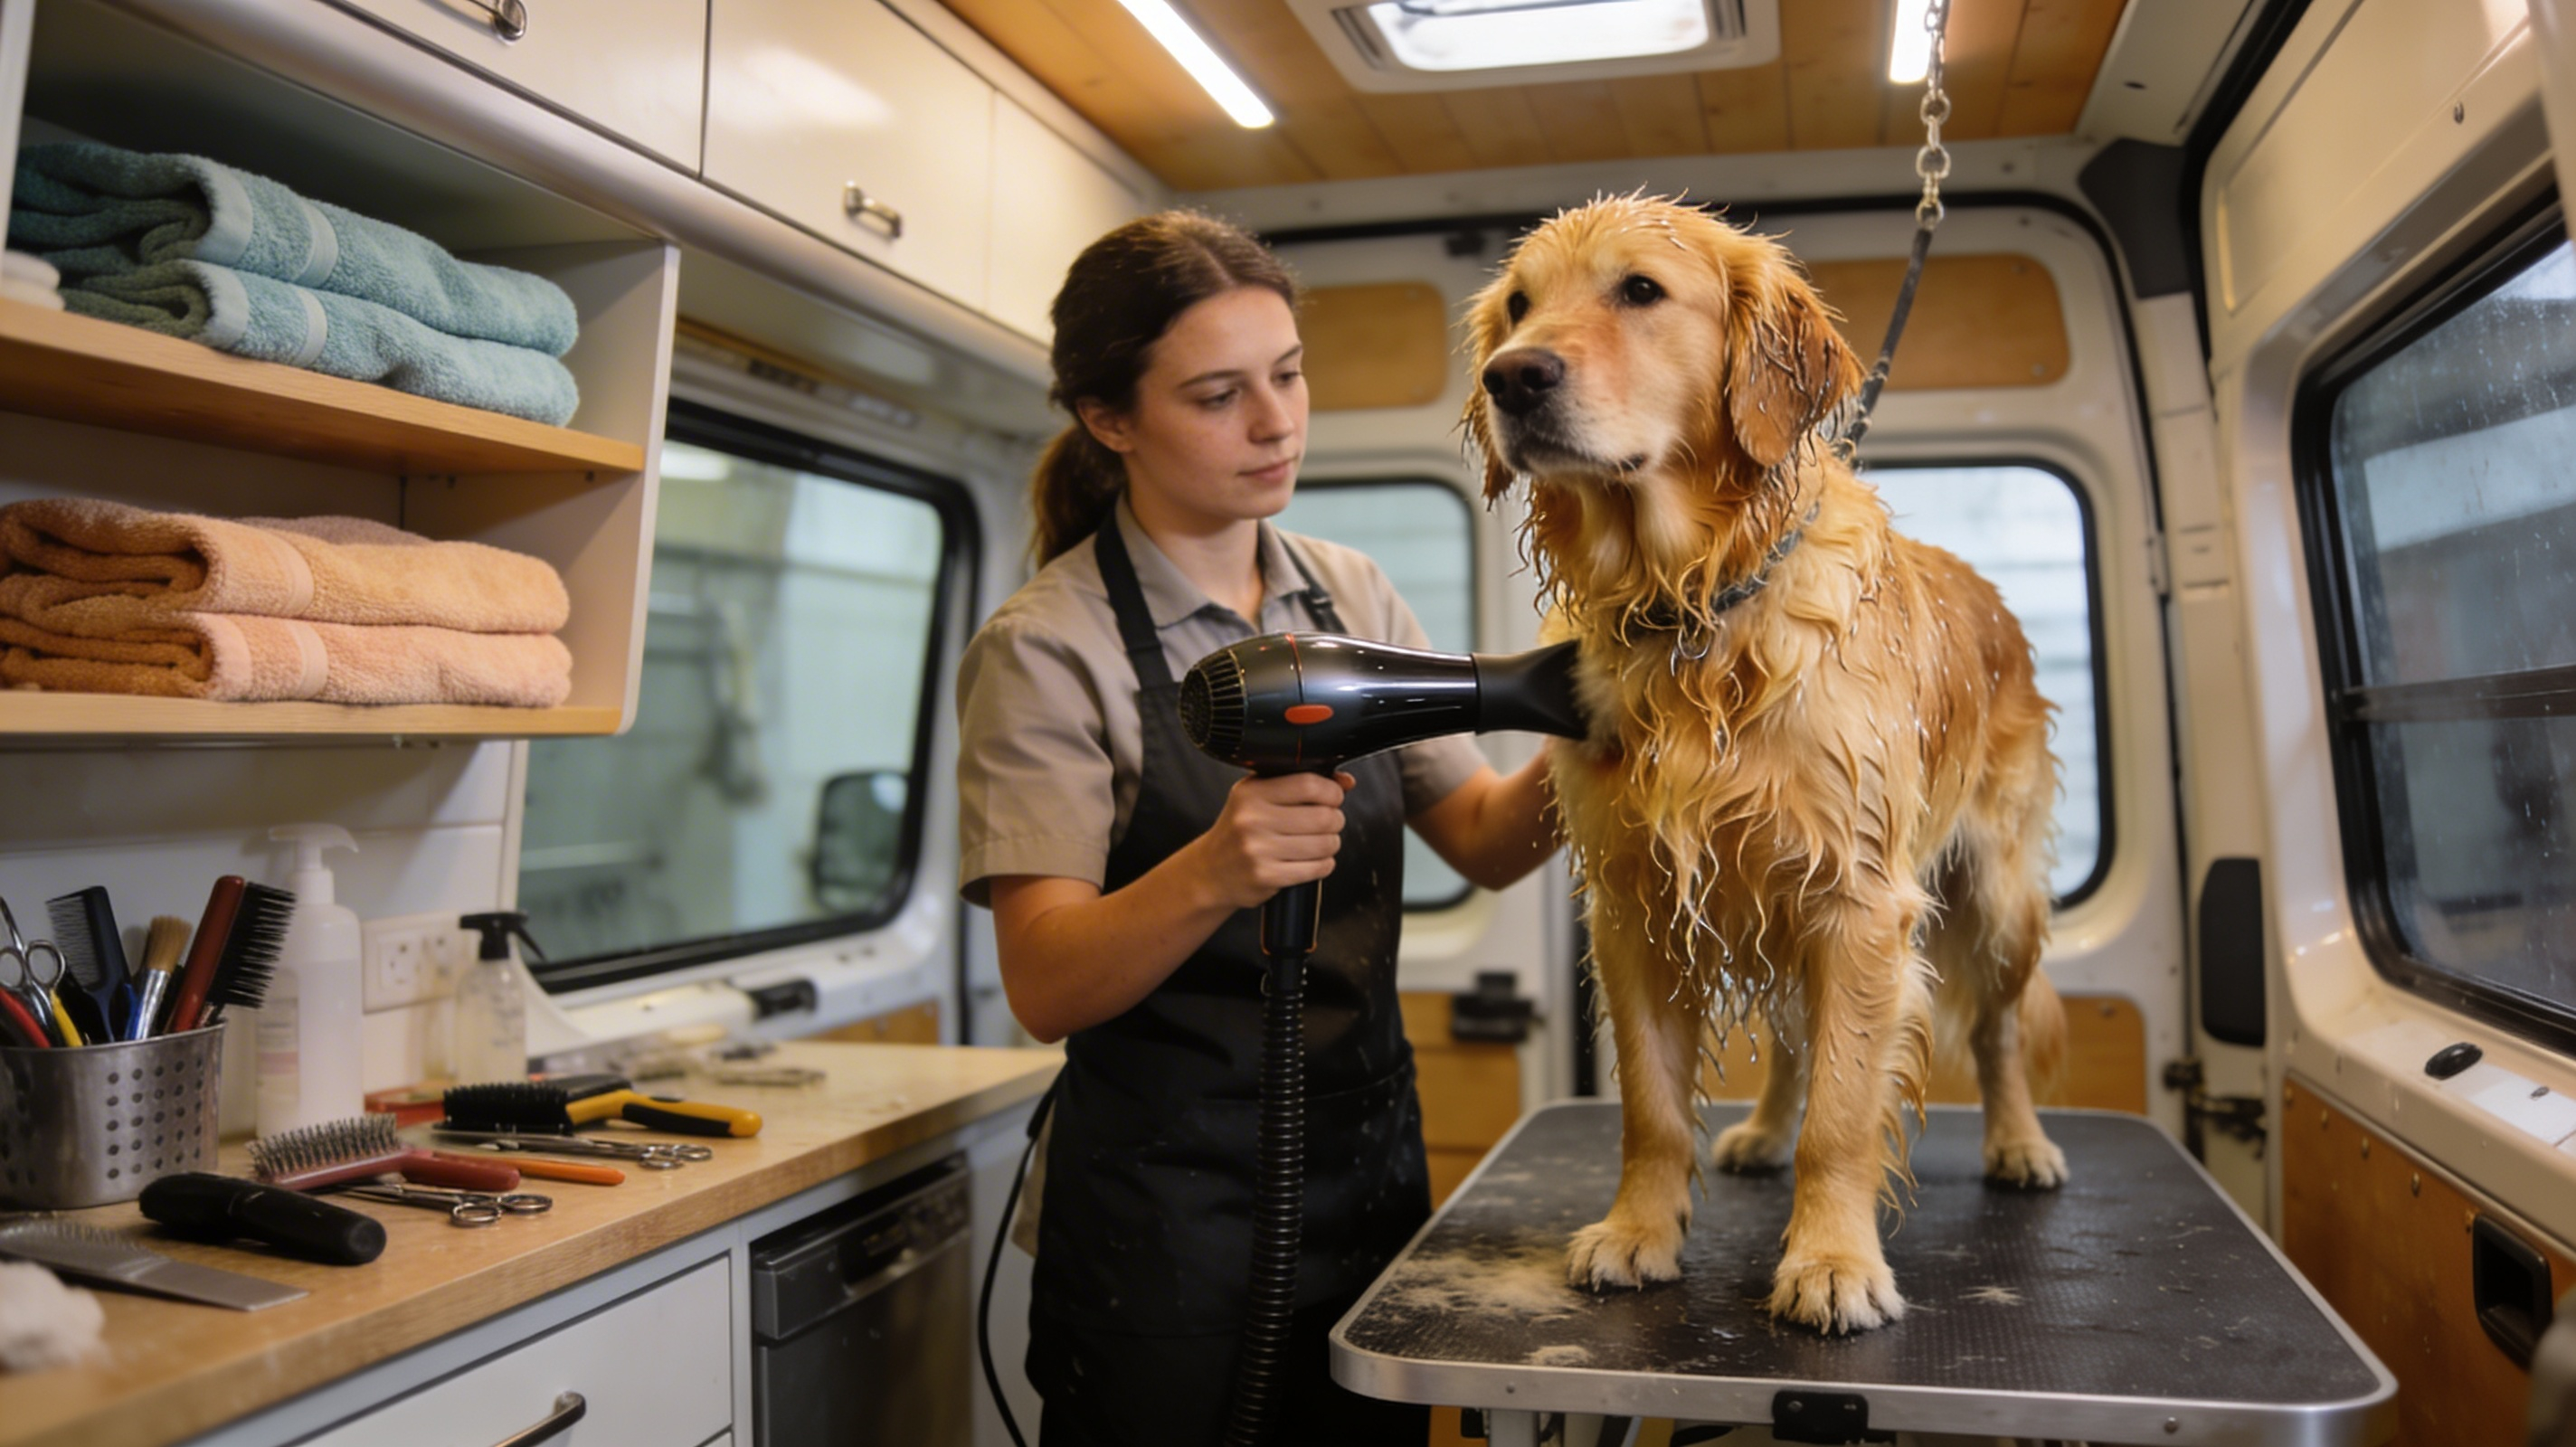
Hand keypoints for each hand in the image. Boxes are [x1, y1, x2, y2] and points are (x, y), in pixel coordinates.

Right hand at [1190, 770, 1356, 909]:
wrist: (1210, 871)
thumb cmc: (1238, 831)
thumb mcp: (1258, 798)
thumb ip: (1298, 784)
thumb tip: (1345, 781)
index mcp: (1251, 793)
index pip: (1308, 784)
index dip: (1331, 791)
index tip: (1332, 797)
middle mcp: (1251, 820)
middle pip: (1323, 816)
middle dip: (1335, 820)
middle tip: (1328, 822)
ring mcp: (1258, 850)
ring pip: (1324, 844)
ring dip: (1331, 843)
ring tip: (1319, 842)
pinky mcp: (1267, 876)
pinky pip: (1317, 868)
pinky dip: (1324, 864)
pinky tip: (1312, 860)